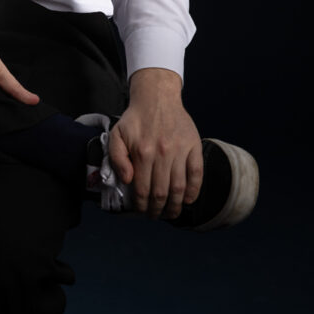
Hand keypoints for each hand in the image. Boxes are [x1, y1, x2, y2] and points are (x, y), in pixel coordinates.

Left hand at [108, 68, 202, 218]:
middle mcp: (162, 154)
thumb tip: (128, 181)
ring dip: (175, 206)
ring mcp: (180, 151)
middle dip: (158, 210)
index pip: (142, 190)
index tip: (141, 211)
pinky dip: (194, 190)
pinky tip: (188, 199)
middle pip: (162, 193)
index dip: (141, 205)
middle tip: (155, 215)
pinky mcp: (193, 146)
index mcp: (142, 153)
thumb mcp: (117, 135)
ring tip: (171, 213)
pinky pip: (197, 173)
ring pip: (179, 187)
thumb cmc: (135, 119)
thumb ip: (117, 159)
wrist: (157, 97)